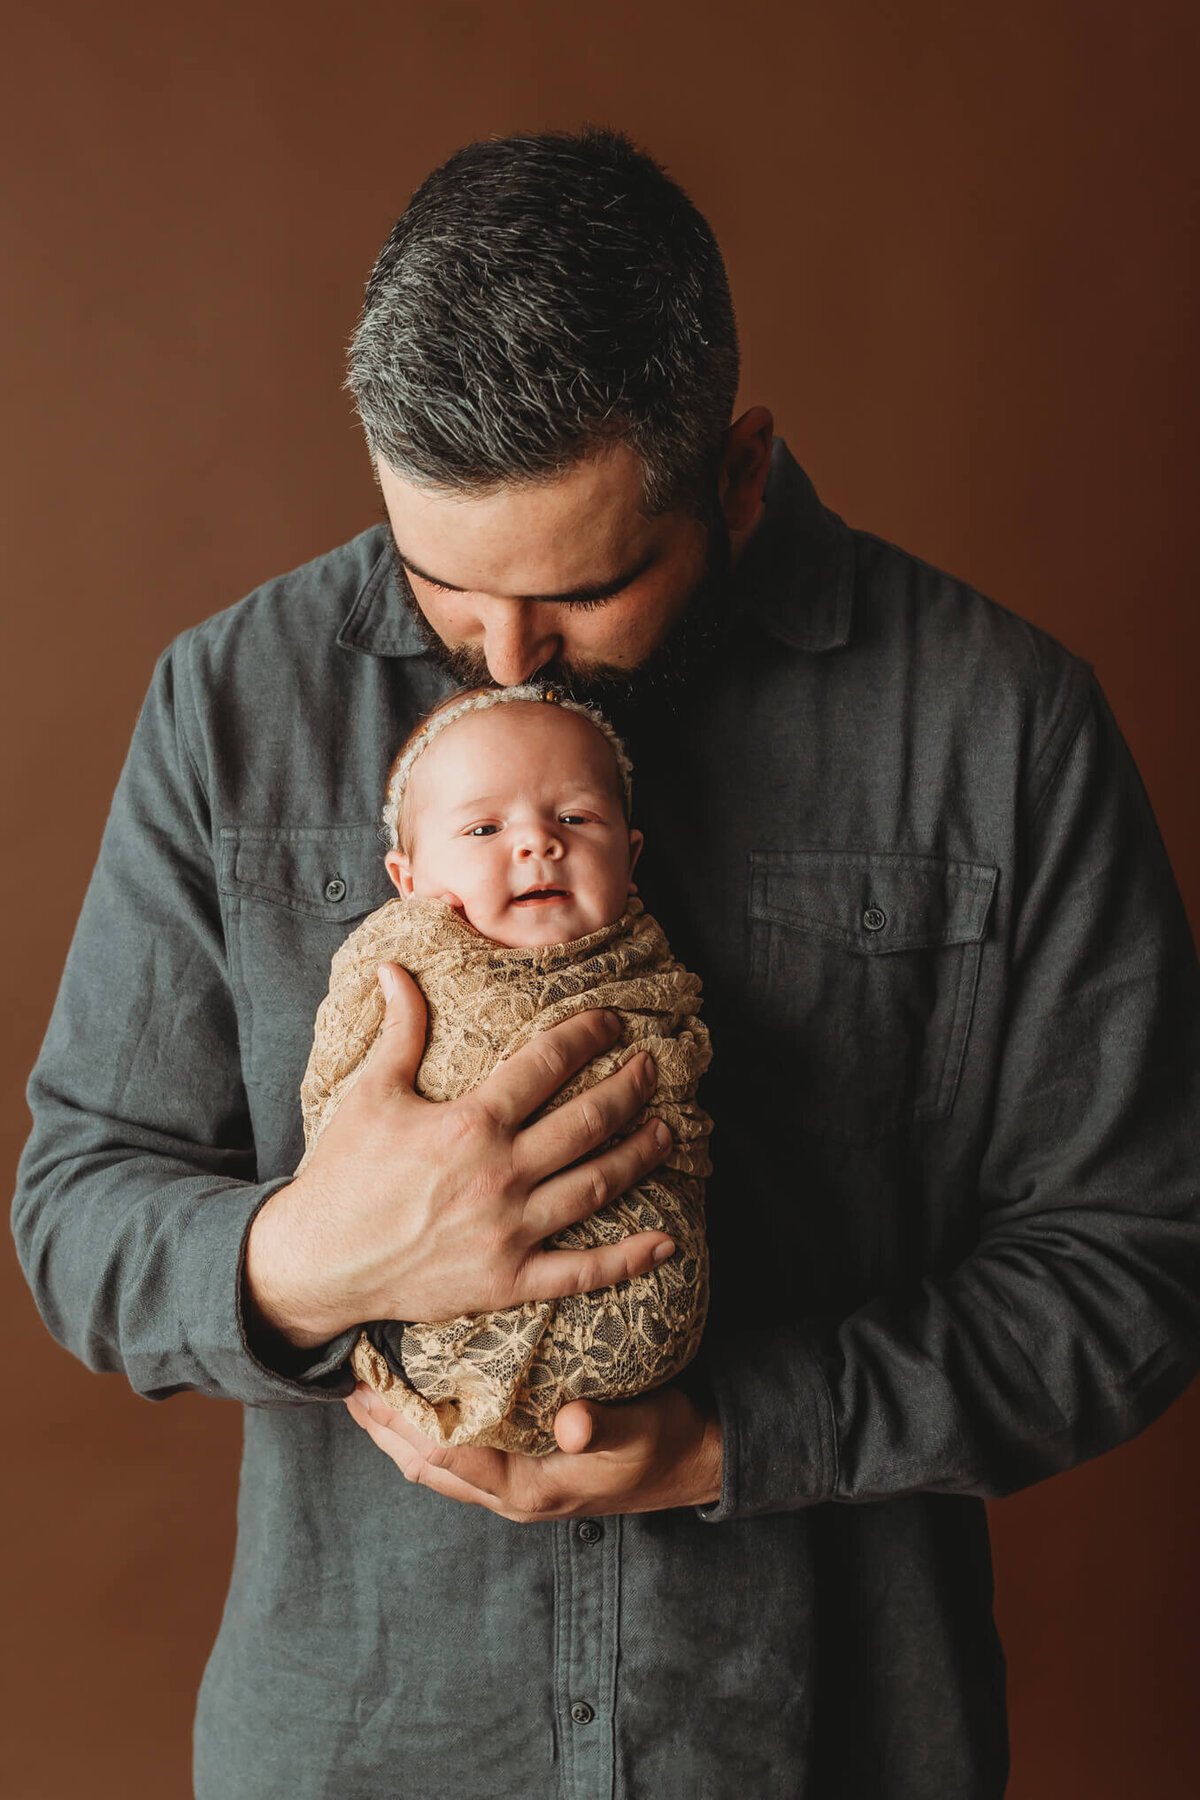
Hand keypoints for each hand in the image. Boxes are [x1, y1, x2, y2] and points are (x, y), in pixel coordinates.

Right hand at [245, 965, 673, 1348]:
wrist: (319, 1260)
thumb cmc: (344, 1173)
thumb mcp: (371, 1093)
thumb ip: (400, 1030)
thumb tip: (395, 968)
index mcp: (471, 1123)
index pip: (547, 1065)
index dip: (587, 1036)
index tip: (611, 1022)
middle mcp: (500, 1173)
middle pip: (588, 1121)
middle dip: (628, 1089)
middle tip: (652, 1070)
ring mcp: (510, 1230)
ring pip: (597, 1186)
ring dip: (640, 1155)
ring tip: (666, 1131)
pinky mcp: (509, 1280)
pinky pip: (582, 1272)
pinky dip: (629, 1259)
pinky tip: (667, 1242)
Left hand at [344, 1381, 723, 1518]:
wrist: (689, 1461)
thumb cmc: (661, 1443)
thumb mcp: (638, 1431)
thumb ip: (602, 1425)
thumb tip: (569, 1422)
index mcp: (527, 1488)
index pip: (444, 1456)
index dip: (400, 1421)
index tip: (366, 1383)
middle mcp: (509, 1493)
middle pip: (423, 1464)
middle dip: (381, 1426)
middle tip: (346, 1382)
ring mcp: (511, 1485)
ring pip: (433, 1464)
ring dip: (396, 1430)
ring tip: (364, 1390)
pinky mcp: (519, 1468)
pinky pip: (455, 1454)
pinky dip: (425, 1429)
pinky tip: (416, 1398)